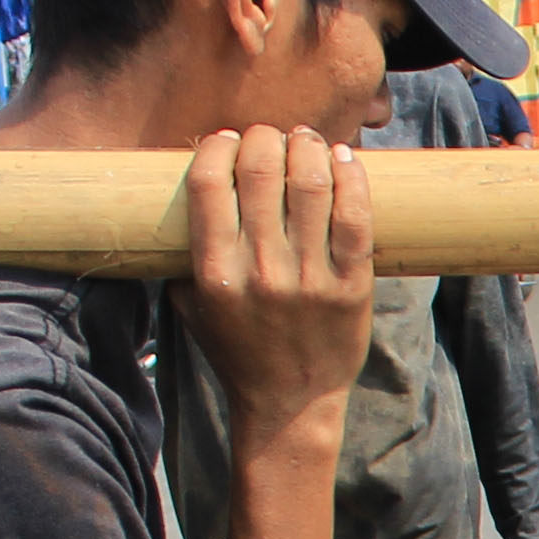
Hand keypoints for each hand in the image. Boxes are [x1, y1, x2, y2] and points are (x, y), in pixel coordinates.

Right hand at [177, 127, 372, 433]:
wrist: (290, 402)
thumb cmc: (237, 348)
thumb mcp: (191, 304)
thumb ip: (183, 251)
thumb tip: (190, 183)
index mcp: (215, 272)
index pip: (209, 184)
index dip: (218, 148)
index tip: (227, 139)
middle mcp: (261, 271)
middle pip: (261, 174)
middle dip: (263, 139)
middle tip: (269, 136)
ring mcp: (310, 278)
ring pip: (310, 184)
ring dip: (307, 148)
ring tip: (305, 140)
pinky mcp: (352, 286)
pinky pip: (355, 216)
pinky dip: (351, 177)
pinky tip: (343, 159)